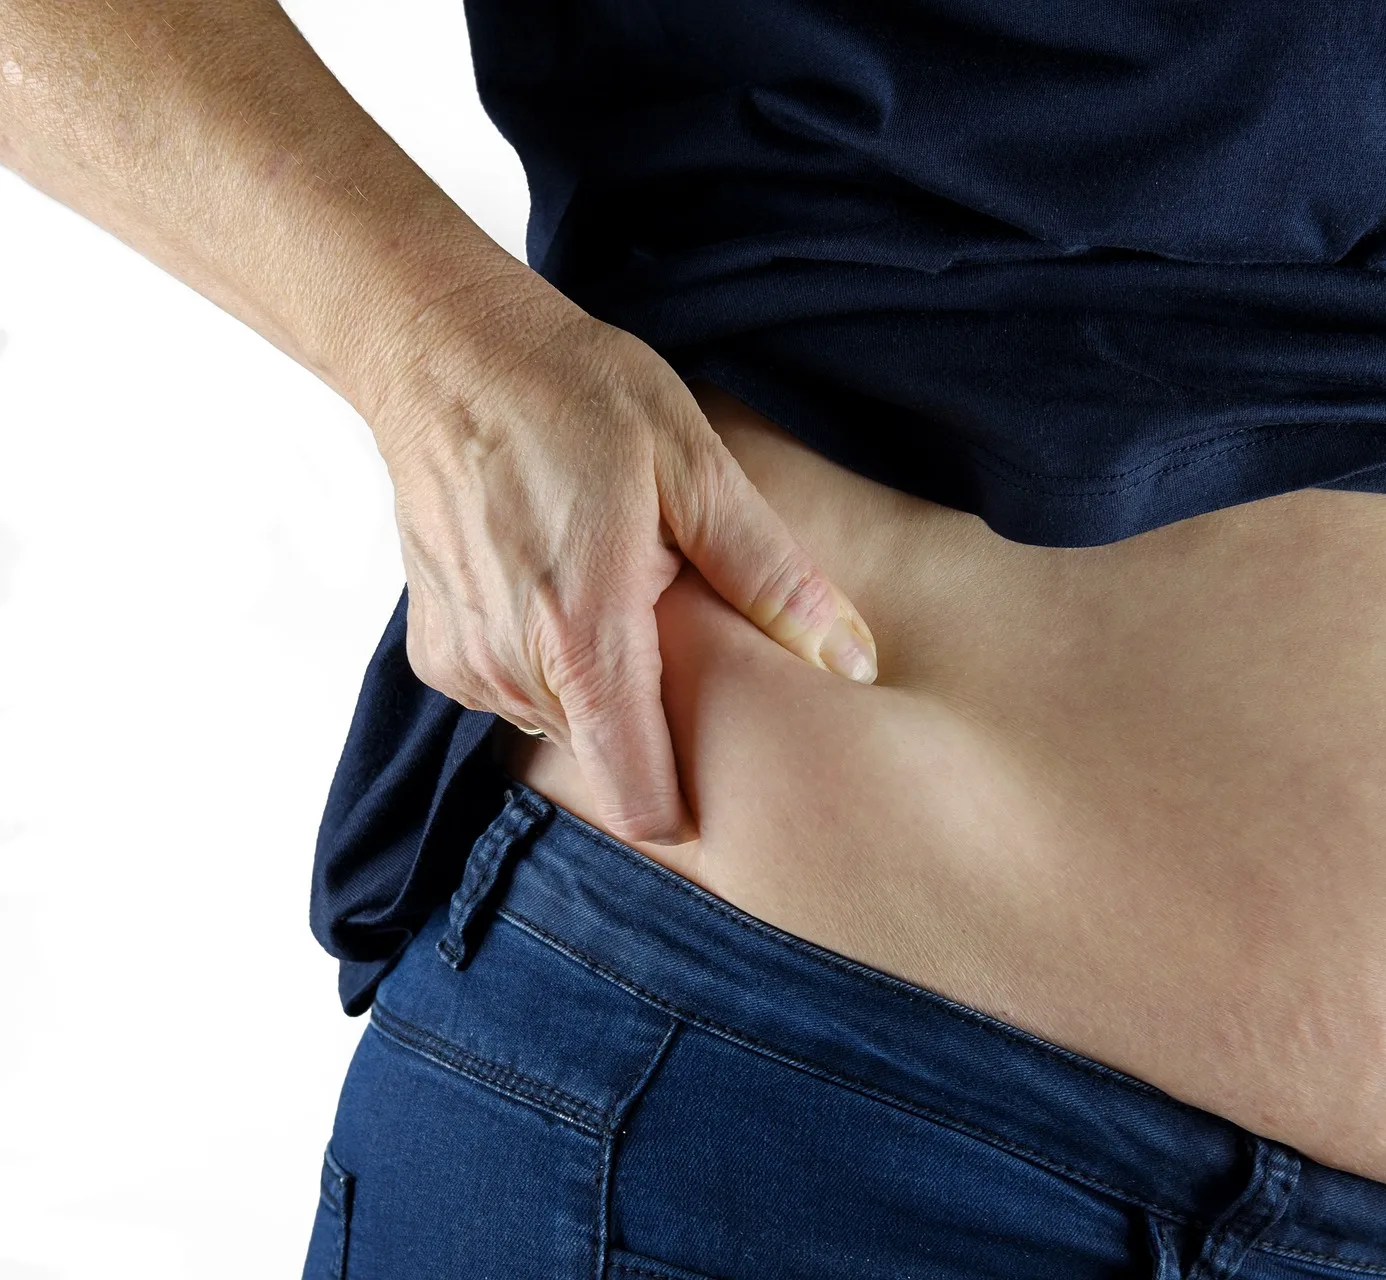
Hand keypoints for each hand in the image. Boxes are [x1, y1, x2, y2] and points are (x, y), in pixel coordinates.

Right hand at [383, 301, 877, 843]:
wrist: (446, 355)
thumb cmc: (575, 398)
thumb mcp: (698, 469)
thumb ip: (774, 579)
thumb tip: (853, 662)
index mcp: (584, 635)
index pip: (640, 799)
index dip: (694, 808)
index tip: (733, 780)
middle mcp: (513, 669)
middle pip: (611, 763)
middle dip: (659, 722)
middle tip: (681, 627)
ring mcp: (465, 667)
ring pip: (567, 730)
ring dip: (605, 686)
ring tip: (621, 592)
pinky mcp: (437, 656)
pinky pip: (519, 696)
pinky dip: (553, 664)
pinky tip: (565, 588)